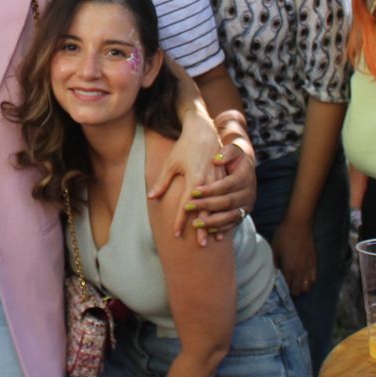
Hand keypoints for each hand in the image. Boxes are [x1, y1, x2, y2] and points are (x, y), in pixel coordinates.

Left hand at [150, 123, 255, 246]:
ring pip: (217, 206)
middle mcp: (208, 182)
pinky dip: (224, 211)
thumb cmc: (184, 147)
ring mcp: (218, 179)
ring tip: (214, 239)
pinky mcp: (224, 177)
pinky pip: (225, 198)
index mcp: (194, 179)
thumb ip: (162, 182)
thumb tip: (151, 197)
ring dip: (215, 223)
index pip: (186, 205)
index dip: (181, 221)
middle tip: (200, 246)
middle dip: (202, 228)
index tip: (176, 234)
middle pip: (204, 210)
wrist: (203, 130)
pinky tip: (224, 222)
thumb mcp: (171, 163)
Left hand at [272, 219, 317, 296]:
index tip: (279, 290)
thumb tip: (273, 274)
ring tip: (295, 285)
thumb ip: (274, 263)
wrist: (299, 224)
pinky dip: (309, 282)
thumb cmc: (284, 235)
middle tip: (286, 289)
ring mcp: (309, 267)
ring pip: (307, 286)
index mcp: (290, 268)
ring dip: (301, 288)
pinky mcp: (315, 262)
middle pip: (298, 290)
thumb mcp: (274, 249)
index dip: (283, 291)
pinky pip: (314, 278)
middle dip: (292, 292)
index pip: (288, 287)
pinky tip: (304, 280)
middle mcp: (301, 270)